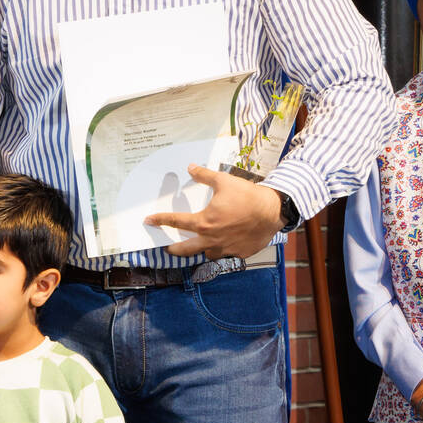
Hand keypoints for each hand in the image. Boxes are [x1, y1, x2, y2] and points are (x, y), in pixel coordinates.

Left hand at [143, 165, 284, 259]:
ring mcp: (225, 249)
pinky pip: (227, 253)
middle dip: (174, 249)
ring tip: (201, 243)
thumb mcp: (224, 181)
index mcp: (205, 222)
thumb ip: (204, 176)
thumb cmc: (247, 195)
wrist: (273, 211)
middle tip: (168, 248)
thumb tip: (191, 168)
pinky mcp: (239, 253)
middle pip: (185, 249)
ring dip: (202, 248)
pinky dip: (223, 248)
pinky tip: (226, 242)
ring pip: (207, 253)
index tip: (150, 221)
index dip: (161, 220)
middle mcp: (212, 239)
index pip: (176, 222)